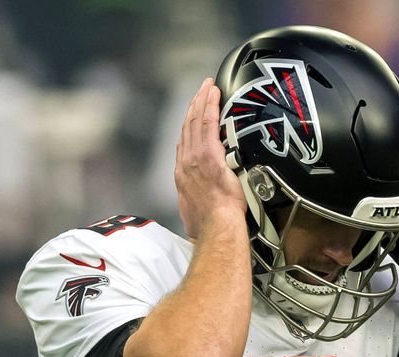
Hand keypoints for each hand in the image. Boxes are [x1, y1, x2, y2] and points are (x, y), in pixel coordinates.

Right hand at [175, 78, 246, 240]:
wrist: (216, 228)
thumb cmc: (210, 227)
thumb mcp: (198, 213)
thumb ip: (202, 201)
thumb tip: (211, 205)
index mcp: (183, 175)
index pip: (185, 143)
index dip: (189, 125)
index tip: (194, 114)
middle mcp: (185, 163)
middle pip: (188, 127)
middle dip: (194, 106)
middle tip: (202, 90)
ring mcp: (195, 157)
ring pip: (196, 121)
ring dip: (202, 100)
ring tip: (208, 86)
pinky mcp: (208, 155)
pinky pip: (208, 123)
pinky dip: (209, 105)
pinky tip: (214, 92)